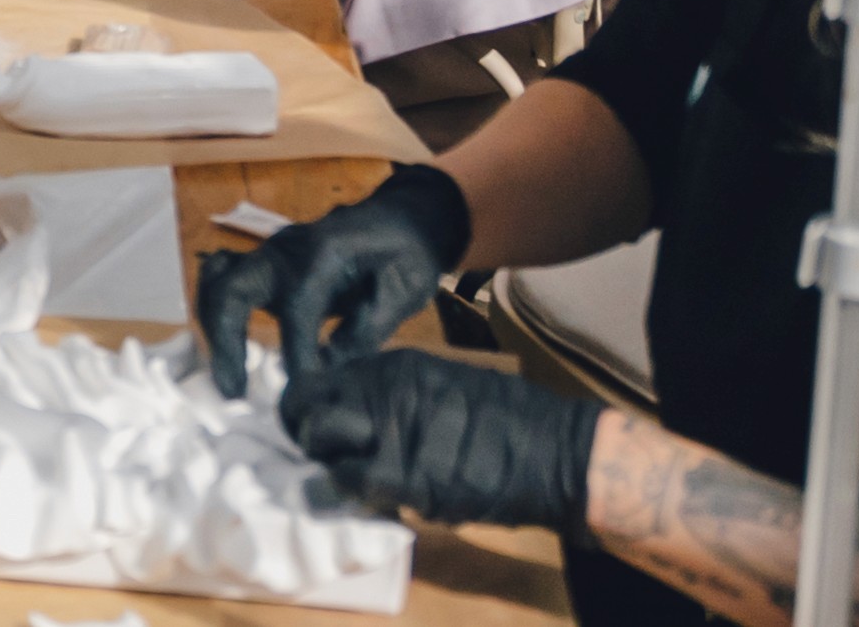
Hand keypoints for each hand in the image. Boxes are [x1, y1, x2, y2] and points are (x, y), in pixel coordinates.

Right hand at [195, 165, 469, 402]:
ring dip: (214, 329)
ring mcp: (270, 253)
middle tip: (234, 392)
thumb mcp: (406, 289)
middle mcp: (286, 249)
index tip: (302, 394)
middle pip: (233, 287)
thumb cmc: (408, 253)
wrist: (403, 216)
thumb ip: (368, 328)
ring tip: (228, 376)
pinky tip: (227, 347)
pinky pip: (222, 278)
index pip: (297, 307)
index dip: (295, 353)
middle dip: (227, 340)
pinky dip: (215, 311)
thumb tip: (327, 368)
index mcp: (325, 252)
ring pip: (217, 281)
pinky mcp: (265, 264)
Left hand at [279, 349, 601, 532]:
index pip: (318, 379)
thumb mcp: (442, 383)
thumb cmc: (505, 418)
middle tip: (319, 453)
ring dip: (331, 465)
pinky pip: (358, 483)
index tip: (306, 423)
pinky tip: (376, 492)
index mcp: (396, 366)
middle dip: (305, 435)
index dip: (304, 405)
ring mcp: (399, 432)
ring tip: (350, 474)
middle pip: (309, 412)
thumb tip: (349, 410)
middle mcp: (389, 391)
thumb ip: (395, 394)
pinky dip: (356, 491)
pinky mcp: (413, 476)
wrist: (554, 451)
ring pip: (327, 450)